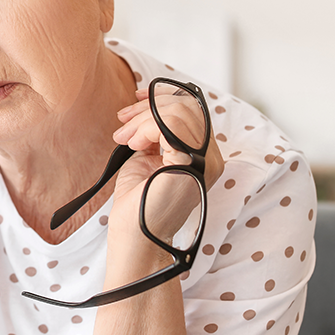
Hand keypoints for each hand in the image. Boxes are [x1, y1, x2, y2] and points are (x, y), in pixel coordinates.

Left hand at [109, 86, 223, 246]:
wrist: (135, 237)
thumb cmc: (138, 203)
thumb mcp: (148, 158)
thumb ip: (155, 135)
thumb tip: (146, 109)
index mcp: (204, 155)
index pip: (195, 109)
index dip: (164, 97)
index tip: (136, 98)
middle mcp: (211, 158)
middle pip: (188, 105)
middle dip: (148, 106)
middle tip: (122, 121)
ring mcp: (205, 161)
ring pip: (179, 111)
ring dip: (142, 118)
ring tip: (124, 137)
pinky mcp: (191, 164)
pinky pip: (170, 124)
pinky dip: (144, 128)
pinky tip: (132, 144)